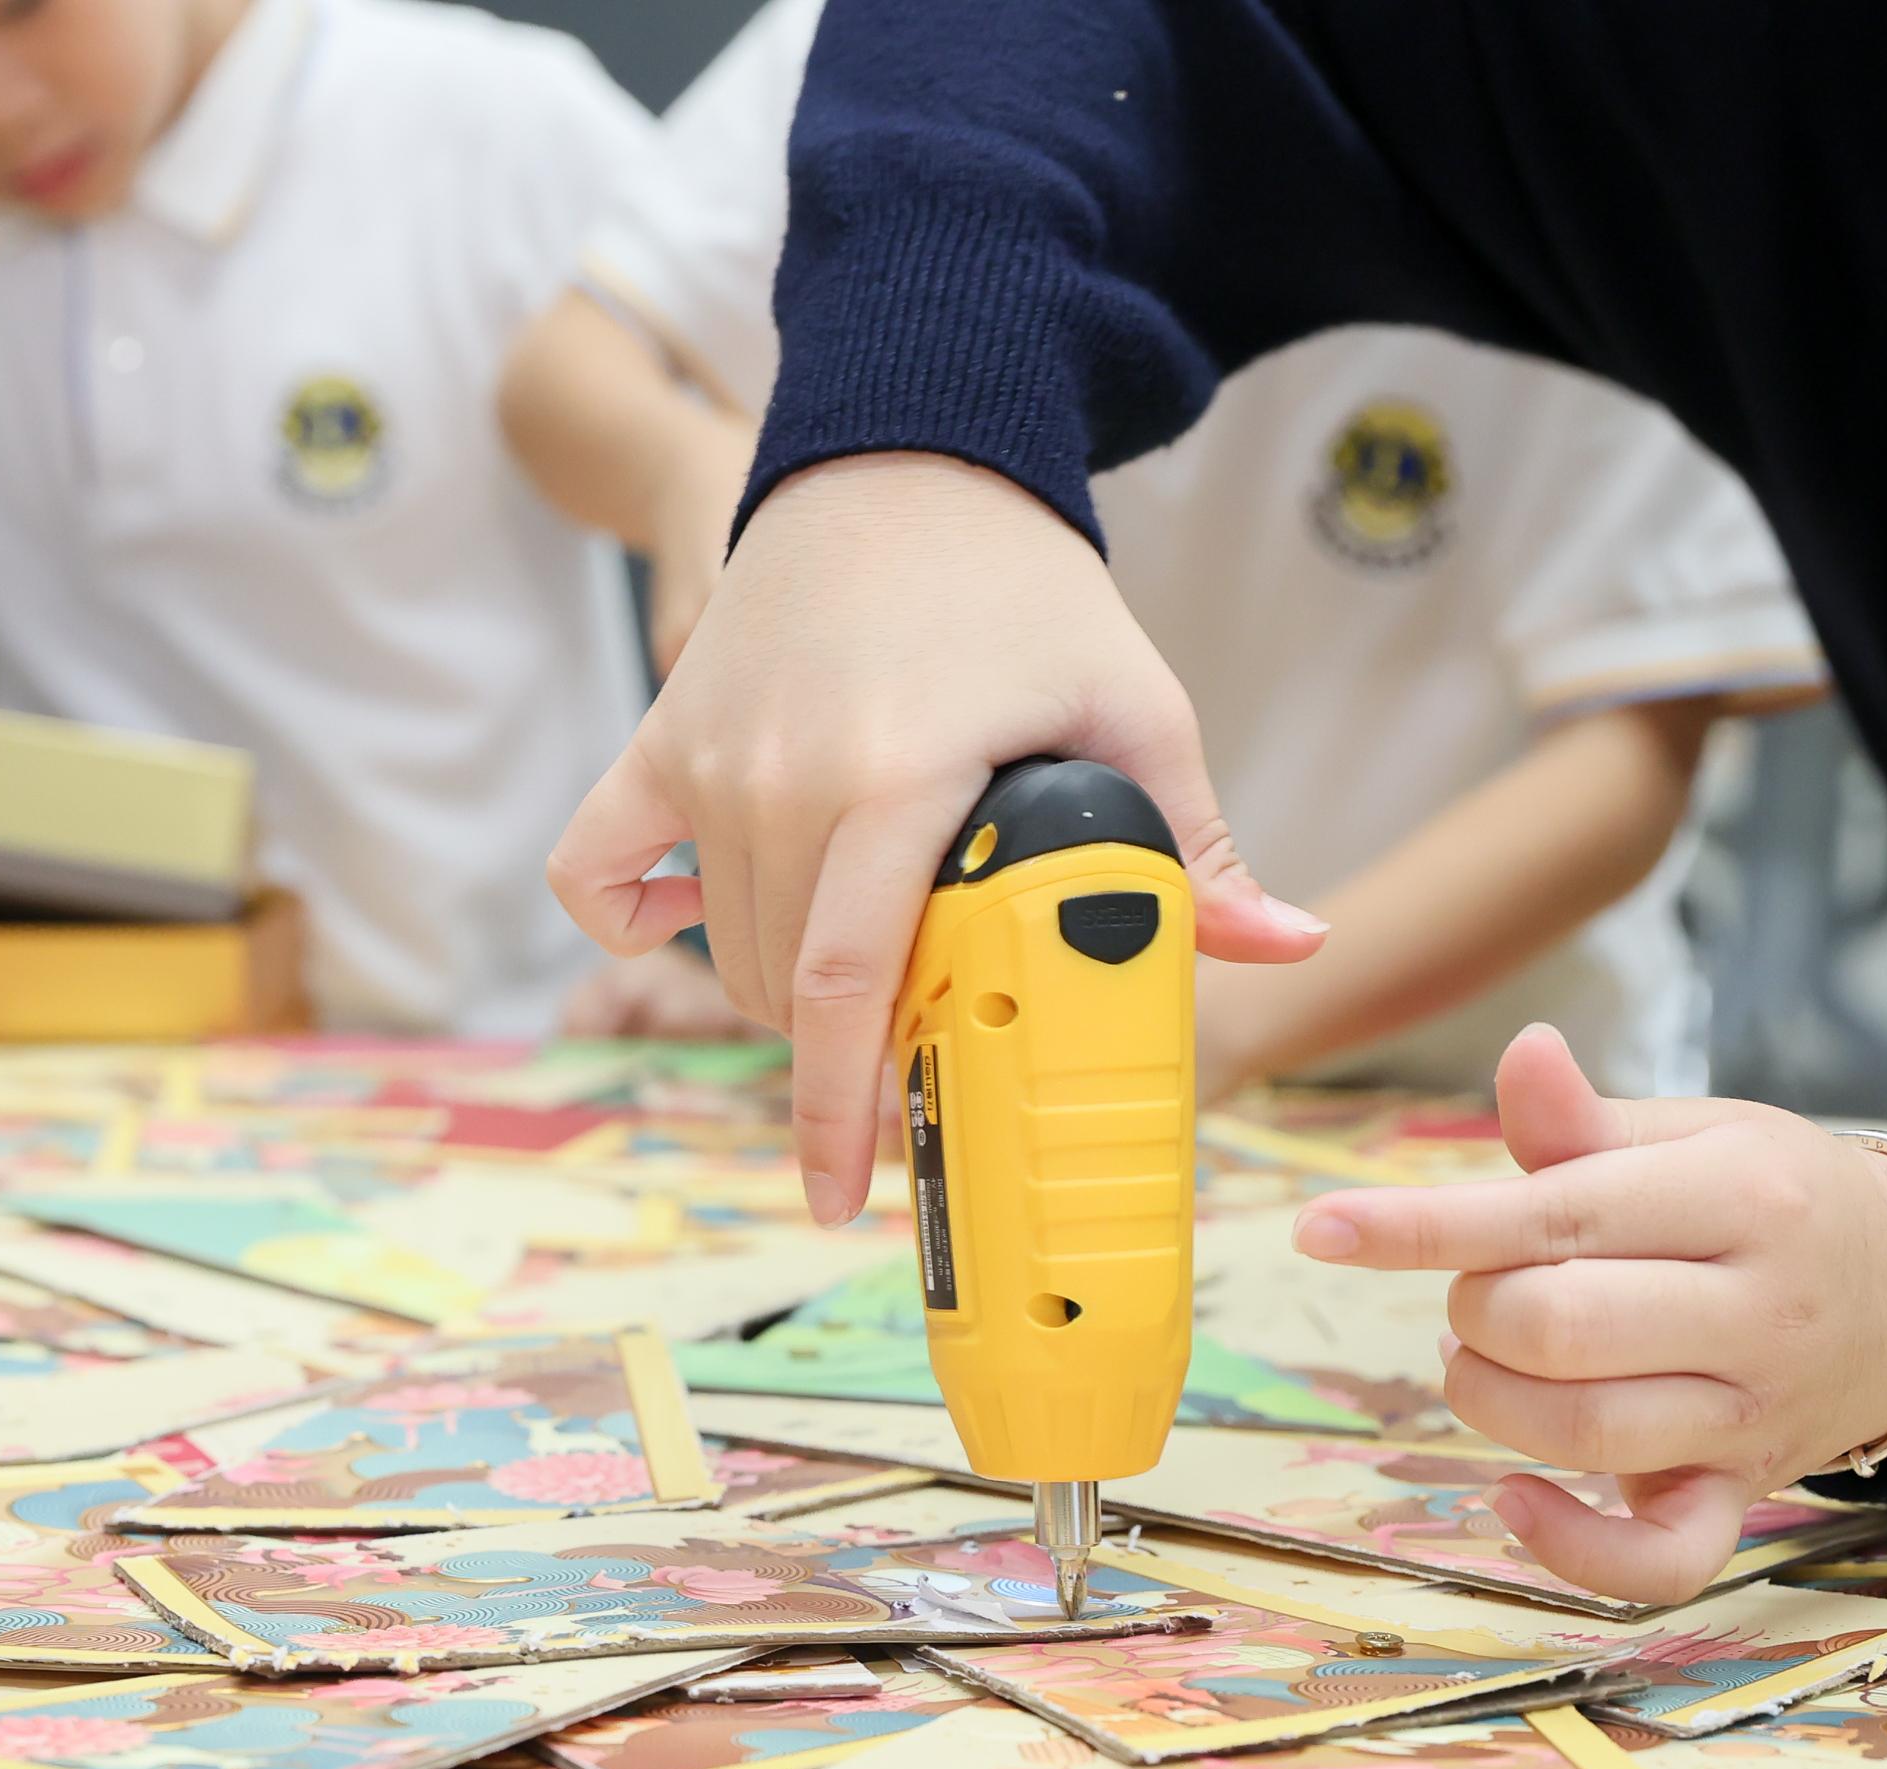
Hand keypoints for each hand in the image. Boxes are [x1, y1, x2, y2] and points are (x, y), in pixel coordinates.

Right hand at [550, 453, 1326, 1223]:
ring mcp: (706, 757)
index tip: (849, 1194)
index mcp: (897, 776)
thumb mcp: (1132, 700)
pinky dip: (634, 916)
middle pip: (789, 990)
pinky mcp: (658, 738)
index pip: (849, 986)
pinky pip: (597, 870)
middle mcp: (782, 773)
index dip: (840, 1110)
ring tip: (859, 969)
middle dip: (845, 1053)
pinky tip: (697, 919)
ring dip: (786, 997)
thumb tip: (1290, 943)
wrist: (902, 455)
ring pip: (725, 950)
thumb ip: (1193, 838)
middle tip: (907, 1053)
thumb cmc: (1019, 586)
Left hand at [1292, 1027, 1886, 1603]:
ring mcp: (1755, 1416)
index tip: (1323, 1227)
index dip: (1422, 1227)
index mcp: (1741, 1197)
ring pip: (1582, 1429)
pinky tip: (1511, 1495)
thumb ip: (1586, 1122)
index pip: (1554, 1218)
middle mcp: (1757, 1311)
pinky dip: (1571, 1547)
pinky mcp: (1744, 1494)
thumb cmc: (1771, 1200)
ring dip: (1489, 1396)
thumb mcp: (1697, 1137)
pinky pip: (1660, 1560)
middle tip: (1483, 1291)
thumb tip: (1522, 1051)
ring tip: (1490, 1357)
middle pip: (1555, 1329)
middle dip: (1475, 1309)